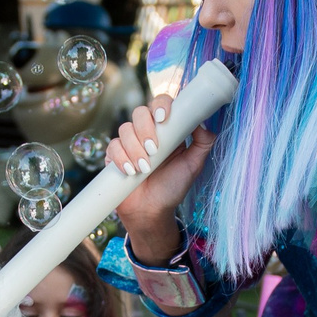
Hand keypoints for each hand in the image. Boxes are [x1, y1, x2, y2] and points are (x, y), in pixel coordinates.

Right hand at [108, 97, 216, 257]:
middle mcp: (147, 132)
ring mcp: (129, 143)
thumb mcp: (194, 165)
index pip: (162, 104)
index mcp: (167, 130)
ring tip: (144, 169)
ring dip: (135, 148)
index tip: (163, 117)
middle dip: (145, 129)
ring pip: (125, 128)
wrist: (152, 212)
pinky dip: (121, 158)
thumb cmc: (173, 187)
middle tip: (154, 150)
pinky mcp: (114, 155)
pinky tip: (130, 171)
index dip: (161, 105)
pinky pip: (113, 146)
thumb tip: (201, 122)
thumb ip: (203, 143)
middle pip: (140, 112)